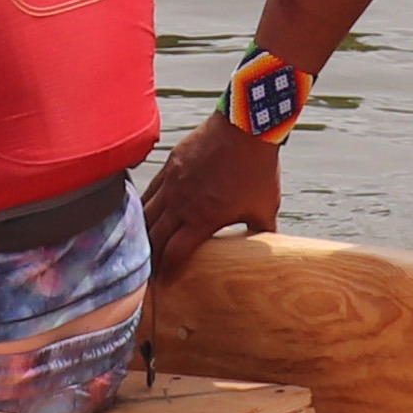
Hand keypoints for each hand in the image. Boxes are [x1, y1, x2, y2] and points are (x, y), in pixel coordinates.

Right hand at [140, 116, 282, 281]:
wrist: (246, 128)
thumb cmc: (257, 168)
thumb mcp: (264, 207)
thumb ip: (263, 231)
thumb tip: (271, 248)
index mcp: (203, 219)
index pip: (174, 253)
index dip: (167, 273)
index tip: (165, 284)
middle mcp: (181, 204)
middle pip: (154, 239)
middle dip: (150, 260)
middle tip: (148, 274)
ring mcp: (172, 183)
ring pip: (146, 216)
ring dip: (142, 235)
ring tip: (141, 248)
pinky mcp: (169, 165)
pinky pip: (149, 192)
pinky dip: (143, 208)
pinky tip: (143, 215)